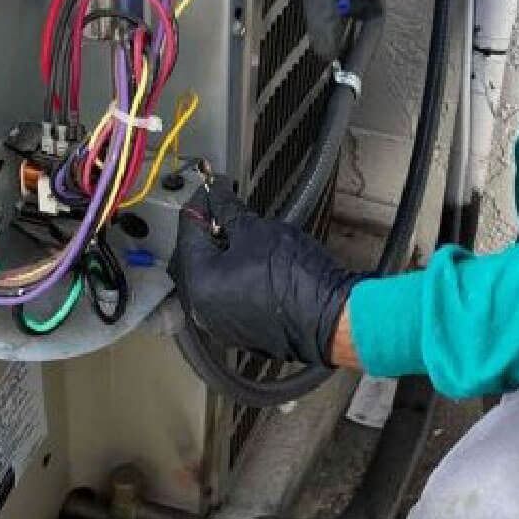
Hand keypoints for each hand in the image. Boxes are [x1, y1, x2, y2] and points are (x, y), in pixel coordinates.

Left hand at [169, 180, 360, 366]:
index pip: (188, 229)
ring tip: (236, 234)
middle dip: (203, 230)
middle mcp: (200, 307)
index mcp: (198, 281)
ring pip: (206, 279)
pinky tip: (246, 262)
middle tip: (222, 208)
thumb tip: (216, 196)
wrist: (329, 317)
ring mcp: (217, 323)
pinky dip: (228, 276)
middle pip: (191, 257)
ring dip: (215, 254)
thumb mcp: (258, 231)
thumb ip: (229, 212)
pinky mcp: (237, 332)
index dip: (202, 202)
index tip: (214, 187)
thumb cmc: (295, 275)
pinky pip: (222, 296)